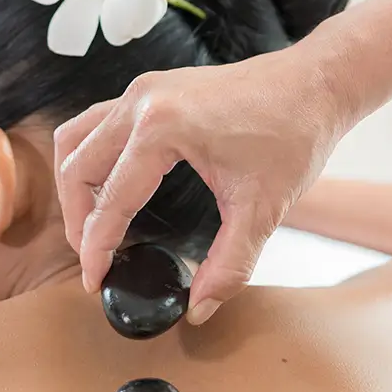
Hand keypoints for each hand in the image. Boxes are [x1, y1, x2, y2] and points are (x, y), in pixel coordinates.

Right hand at [54, 42, 353, 323]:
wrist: (316, 82)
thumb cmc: (294, 134)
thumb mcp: (262, 210)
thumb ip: (228, 266)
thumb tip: (199, 309)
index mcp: (161, 128)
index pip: (111, 200)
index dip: (97, 249)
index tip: (94, 281)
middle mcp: (140, 102)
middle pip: (77, 167)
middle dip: (78, 221)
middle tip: (94, 259)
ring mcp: (142, 90)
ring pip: (76, 140)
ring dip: (76, 186)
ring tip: (91, 225)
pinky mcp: (150, 89)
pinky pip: (95, 123)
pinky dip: (89, 158)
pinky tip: (108, 185)